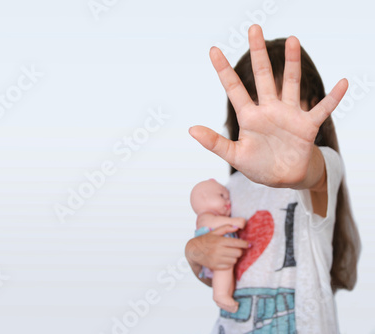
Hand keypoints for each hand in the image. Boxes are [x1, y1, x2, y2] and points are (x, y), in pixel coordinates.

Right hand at [185, 225, 248, 270]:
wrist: (193, 250)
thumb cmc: (206, 240)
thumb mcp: (214, 232)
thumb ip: (226, 228)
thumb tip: (237, 227)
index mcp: (219, 241)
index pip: (237, 243)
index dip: (245, 244)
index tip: (248, 244)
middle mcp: (218, 250)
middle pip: (237, 253)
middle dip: (239, 250)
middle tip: (237, 249)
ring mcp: (216, 259)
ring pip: (234, 260)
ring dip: (235, 257)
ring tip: (231, 254)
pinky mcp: (215, 266)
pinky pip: (229, 266)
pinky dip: (229, 263)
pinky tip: (226, 259)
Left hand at [189, 25, 347, 187]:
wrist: (284, 178)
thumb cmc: (259, 165)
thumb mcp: (235, 156)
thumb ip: (215, 143)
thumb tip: (190, 129)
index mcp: (249, 116)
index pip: (233, 88)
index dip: (223, 70)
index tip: (213, 50)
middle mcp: (268, 109)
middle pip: (262, 76)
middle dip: (258, 53)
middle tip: (253, 29)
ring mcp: (288, 114)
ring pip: (291, 83)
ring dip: (292, 63)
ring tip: (293, 40)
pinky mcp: (307, 125)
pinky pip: (323, 109)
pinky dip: (333, 98)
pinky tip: (342, 83)